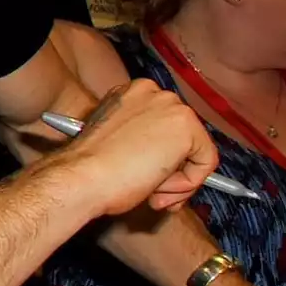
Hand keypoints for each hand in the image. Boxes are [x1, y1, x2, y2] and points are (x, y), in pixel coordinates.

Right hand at [51, 79, 217, 216]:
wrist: (80, 177)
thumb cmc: (88, 168)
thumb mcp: (117, 144)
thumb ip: (141, 143)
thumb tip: (164, 160)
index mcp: (132, 92)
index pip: (165, 126)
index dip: (162, 157)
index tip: (149, 178)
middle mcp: (155, 92)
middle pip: (185, 136)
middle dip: (173, 170)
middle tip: (155, 194)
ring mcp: (172, 107)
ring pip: (196, 150)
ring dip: (177, 180)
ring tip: (152, 193)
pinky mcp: (186, 127)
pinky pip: (206, 162)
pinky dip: (188, 184)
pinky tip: (158, 188)